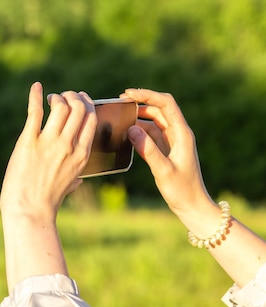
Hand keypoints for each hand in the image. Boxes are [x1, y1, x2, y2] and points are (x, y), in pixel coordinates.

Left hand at [0, 82, 96, 223]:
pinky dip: (35, 96)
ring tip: (50, 98)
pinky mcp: (28, 142)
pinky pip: (35, 112)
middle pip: (79, 108)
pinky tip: (36, 87)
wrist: (29, 210)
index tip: (81, 99)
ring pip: (61, 106)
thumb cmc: (47, 200)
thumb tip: (78, 180)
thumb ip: (76, 177)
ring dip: (57, 97)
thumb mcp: (69, 186)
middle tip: (64, 96)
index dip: (87, 104)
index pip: (92, 119)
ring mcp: (49, 143)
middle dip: (73, 96)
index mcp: (82, 155)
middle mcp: (69, 145)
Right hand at [122, 88, 215, 218]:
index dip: (148, 95)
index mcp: (182, 134)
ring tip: (120, 117)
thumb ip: (147, 149)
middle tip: (119, 103)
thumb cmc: (182, 190)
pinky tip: (126, 133)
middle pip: (159, 109)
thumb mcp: (163, 170)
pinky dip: (138, 130)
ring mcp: (172, 141)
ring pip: (153, 121)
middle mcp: (178, 134)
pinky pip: (150, 134)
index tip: (128, 94)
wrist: (192, 206)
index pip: (166, 104)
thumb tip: (131, 129)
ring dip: (138, 117)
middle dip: (140, 103)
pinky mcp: (165, 150)